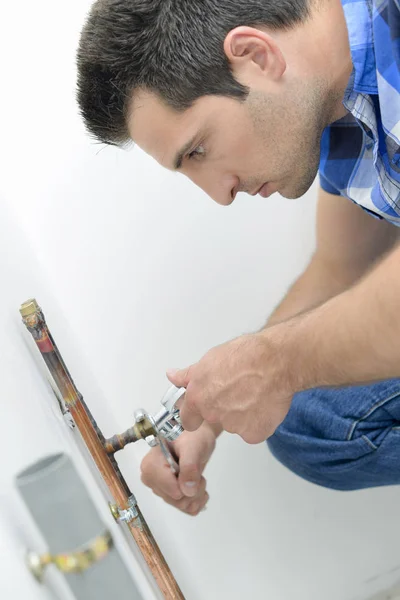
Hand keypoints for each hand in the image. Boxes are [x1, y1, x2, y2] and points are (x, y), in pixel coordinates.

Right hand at [140, 423, 215, 515]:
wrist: (195, 435)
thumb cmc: (191, 435)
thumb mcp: (193, 446)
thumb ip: (189, 466)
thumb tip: (187, 491)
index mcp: (150, 466)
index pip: (171, 490)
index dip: (186, 482)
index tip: (193, 466)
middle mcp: (151, 480)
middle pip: (176, 500)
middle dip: (193, 489)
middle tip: (198, 470)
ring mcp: (160, 488)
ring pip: (182, 506)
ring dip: (196, 493)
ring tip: (198, 476)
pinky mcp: (169, 494)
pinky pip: (185, 509)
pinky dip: (197, 500)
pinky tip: (199, 487)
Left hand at [167, 331, 293, 443]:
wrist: (276, 361)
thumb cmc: (245, 355)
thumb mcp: (210, 359)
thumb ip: (188, 374)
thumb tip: (172, 375)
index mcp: (197, 397)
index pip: (187, 419)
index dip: (196, 414)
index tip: (204, 407)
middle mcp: (212, 414)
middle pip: (214, 419)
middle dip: (222, 410)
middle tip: (237, 392)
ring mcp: (233, 426)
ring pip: (236, 425)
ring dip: (243, 414)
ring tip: (254, 392)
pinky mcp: (253, 433)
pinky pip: (253, 432)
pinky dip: (259, 422)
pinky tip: (265, 403)